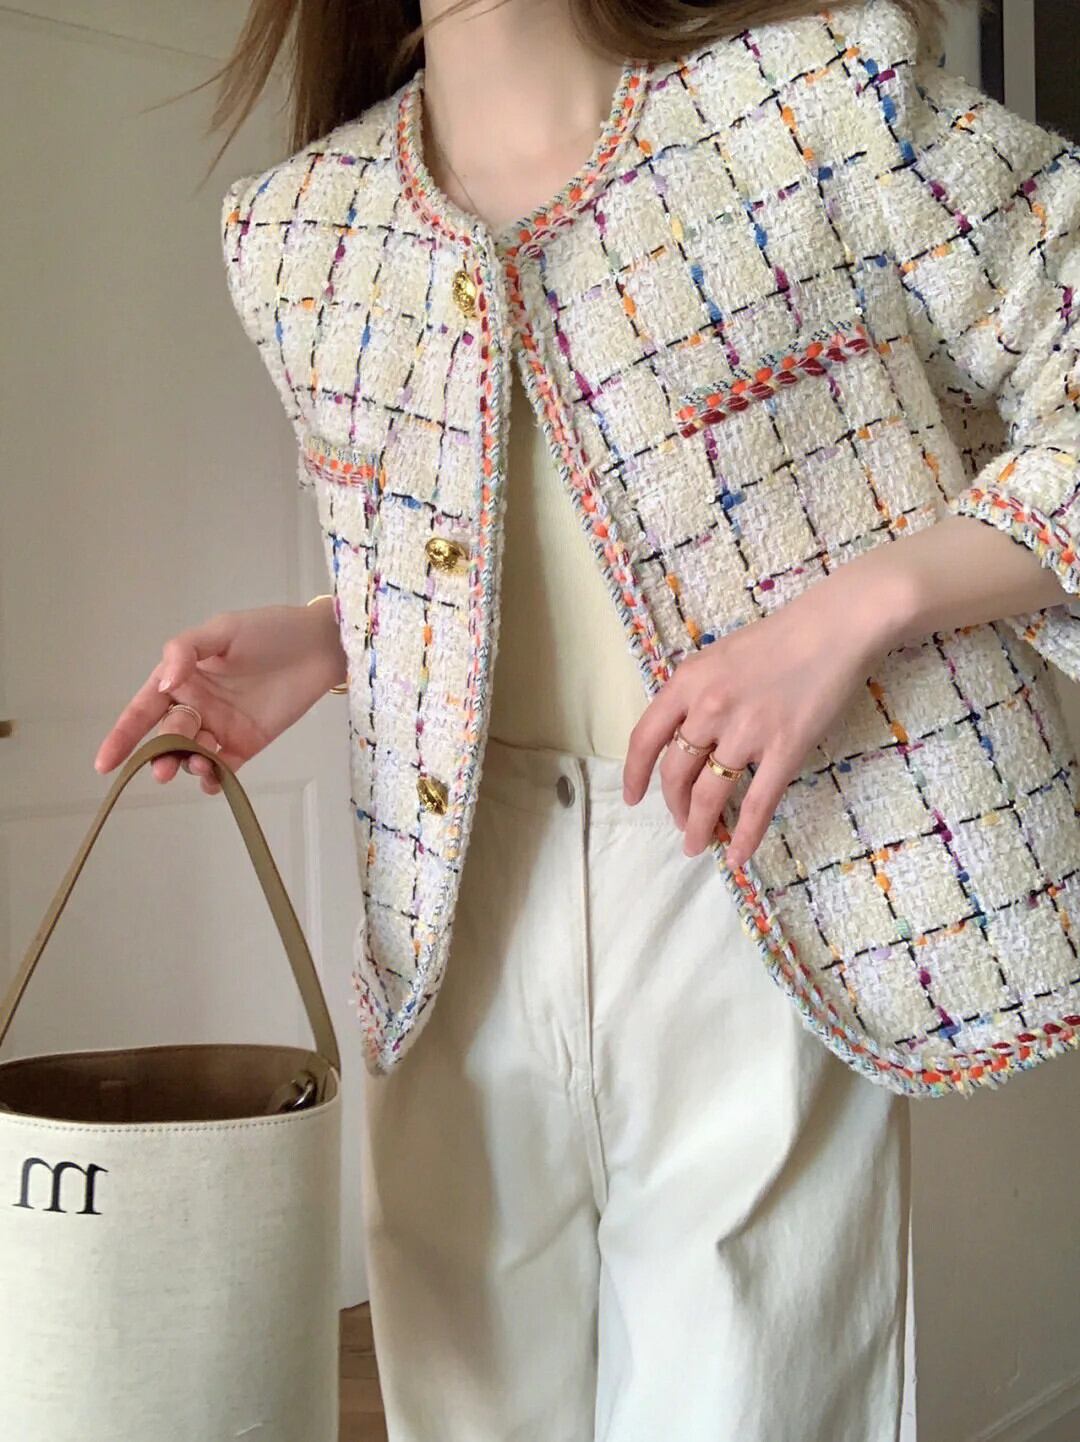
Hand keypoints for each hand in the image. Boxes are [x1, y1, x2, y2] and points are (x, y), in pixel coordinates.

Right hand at [94, 601, 346, 794]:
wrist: (319, 645)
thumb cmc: (269, 630)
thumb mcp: (222, 630)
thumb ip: (186, 650)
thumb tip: (164, 681)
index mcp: (182, 677)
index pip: (143, 709)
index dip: (122, 736)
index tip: (105, 763)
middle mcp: (196, 704)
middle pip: (167, 736)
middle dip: (161, 753)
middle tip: (165, 766)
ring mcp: (221, 726)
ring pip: (192, 755)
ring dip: (189, 764)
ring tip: (200, 763)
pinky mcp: (248, 742)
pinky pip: (224, 768)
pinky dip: (215, 779)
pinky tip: (215, 780)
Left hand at [622, 568, 904, 867]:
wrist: (834, 629)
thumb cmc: (777, 639)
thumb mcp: (717, 658)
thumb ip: (694, 695)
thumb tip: (681, 736)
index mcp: (687, 683)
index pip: (644, 739)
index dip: (634, 775)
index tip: (633, 798)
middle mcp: (709, 709)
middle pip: (674, 774)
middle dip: (673, 806)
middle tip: (679, 822)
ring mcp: (746, 731)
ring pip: (709, 795)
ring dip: (699, 826)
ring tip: (698, 844)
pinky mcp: (785, 749)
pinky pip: (757, 804)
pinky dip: (745, 836)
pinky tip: (738, 857)